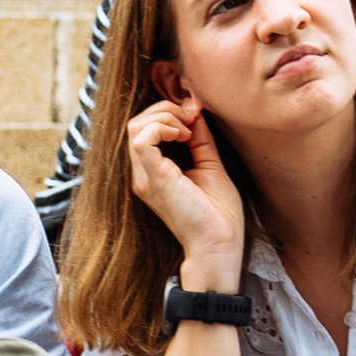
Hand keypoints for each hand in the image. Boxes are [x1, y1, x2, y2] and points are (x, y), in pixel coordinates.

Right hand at [127, 91, 246, 287]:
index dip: (167, 112)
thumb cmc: (217, 214)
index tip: (195, 114)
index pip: (144, 128)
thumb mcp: (209, 166)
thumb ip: (201, 140)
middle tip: (192, 118)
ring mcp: (145, 177)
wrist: (219, 245)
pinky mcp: (154, 179)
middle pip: (136, 123)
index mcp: (153, 172)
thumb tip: (197, 113)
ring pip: (136, 126)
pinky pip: (143, 140)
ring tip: (187, 130)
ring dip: (164, 117)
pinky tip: (183, 136)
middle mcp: (143, 174)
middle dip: (165, 110)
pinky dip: (162, 128)